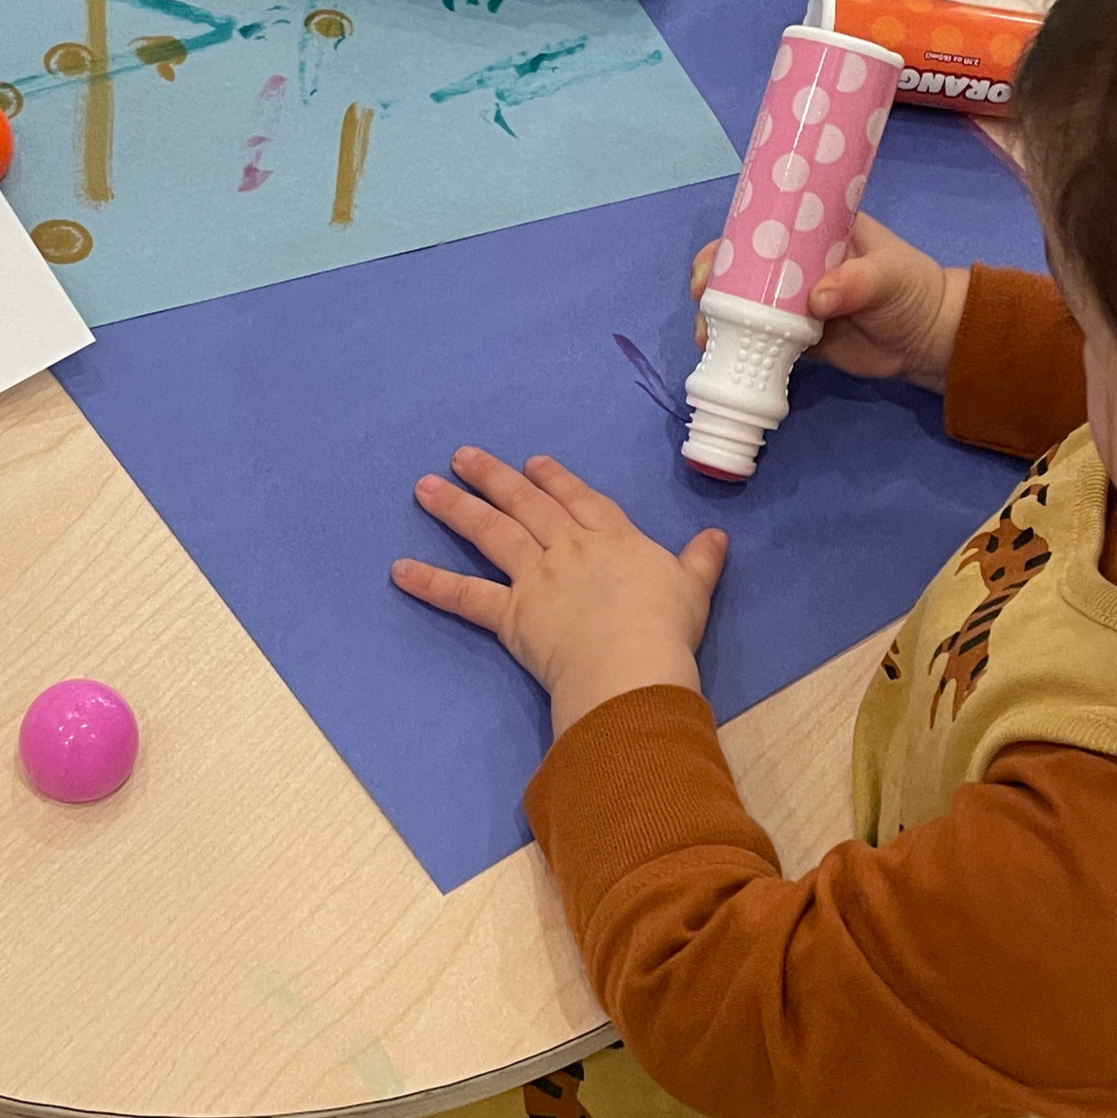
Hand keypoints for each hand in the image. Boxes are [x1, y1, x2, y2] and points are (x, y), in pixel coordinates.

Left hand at [391, 446, 726, 735]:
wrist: (631, 661)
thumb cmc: (665, 627)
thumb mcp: (694, 588)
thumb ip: (701, 561)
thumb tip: (717, 537)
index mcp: (612, 538)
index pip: (579, 500)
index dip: (556, 479)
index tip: (535, 462)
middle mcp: (568, 548)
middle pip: (525, 504)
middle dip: (494, 477)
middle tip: (463, 456)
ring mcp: (535, 577)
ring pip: (490, 533)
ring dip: (456, 508)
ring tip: (425, 487)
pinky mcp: (511, 614)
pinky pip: (465, 596)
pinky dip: (431, 583)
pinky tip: (399, 570)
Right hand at [691, 214, 969, 388]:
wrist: (930, 342)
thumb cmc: (912, 291)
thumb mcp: (888, 277)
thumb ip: (856, 283)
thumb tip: (816, 299)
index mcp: (815, 231)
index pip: (765, 224)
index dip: (732, 237)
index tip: (712, 257)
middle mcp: (797, 263)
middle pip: (743, 264)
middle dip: (714, 278)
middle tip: (701, 295)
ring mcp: (794, 300)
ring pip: (745, 303)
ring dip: (720, 316)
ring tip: (706, 335)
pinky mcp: (797, 336)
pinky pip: (760, 338)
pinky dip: (740, 346)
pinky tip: (721, 356)